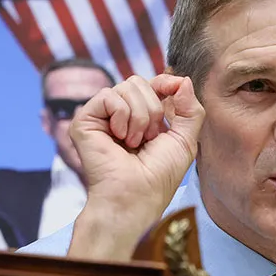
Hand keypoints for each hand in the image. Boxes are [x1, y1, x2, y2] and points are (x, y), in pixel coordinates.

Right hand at [67, 74, 204, 260]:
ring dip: (140, 117)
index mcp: (140, 117)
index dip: (165, 83)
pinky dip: (121, 117)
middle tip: (148, 138)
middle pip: (139, 81)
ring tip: (133, 143)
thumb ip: (191, 109)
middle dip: (153, 109)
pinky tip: (118, 138)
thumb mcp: (185, 140)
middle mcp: (118, 114)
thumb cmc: (159, 176)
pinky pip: (109, 96)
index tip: (176, 90)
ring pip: (126, 86)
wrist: (136, 196)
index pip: (152, 83)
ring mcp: (100, 117)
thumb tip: (183, 80)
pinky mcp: (84, 120)